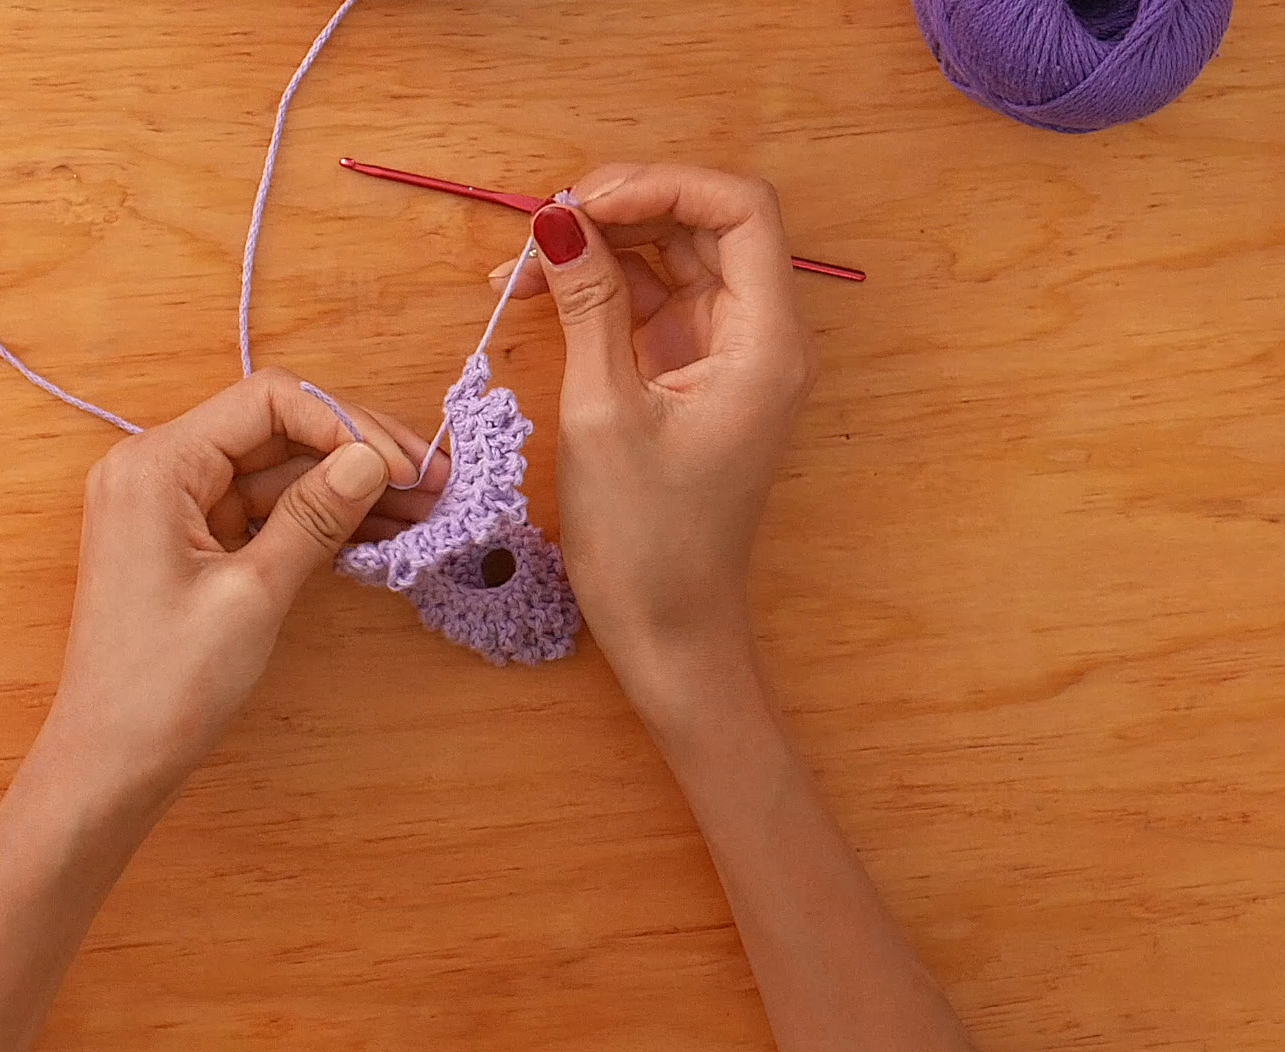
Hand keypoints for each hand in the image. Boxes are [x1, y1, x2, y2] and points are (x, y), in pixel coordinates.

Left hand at [40, 368, 448, 809]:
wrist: (110, 764)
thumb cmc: (166, 685)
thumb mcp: (253, 594)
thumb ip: (313, 517)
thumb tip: (372, 460)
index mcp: (157, 466)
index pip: (267, 402)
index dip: (345, 425)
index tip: (404, 469)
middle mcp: (156, 470)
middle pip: (275, 431)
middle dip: (357, 453)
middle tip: (436, 483)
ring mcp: (170, 507)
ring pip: (275, 473)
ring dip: (346, 488)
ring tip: (425, 510)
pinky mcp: (186, 543)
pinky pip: (260, 511)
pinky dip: (316, 519)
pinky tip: (379, 532)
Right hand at [494, 164, 813, 706]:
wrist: (669, 631)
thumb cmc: (645, 539)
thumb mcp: (603, 411)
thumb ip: (587, 305)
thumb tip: (556, 220)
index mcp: (765, 341)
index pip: (739, 210)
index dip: (663, 186)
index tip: (581, 204)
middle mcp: (758, 335)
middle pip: (702, 226)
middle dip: (621, 212)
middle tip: (540, 229)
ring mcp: (724, 354)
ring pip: (670, 261)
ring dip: (598, 251)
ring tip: (519, 270)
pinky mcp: (690, 375)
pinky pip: (649, 305)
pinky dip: (598, 292)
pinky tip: (536, 296)